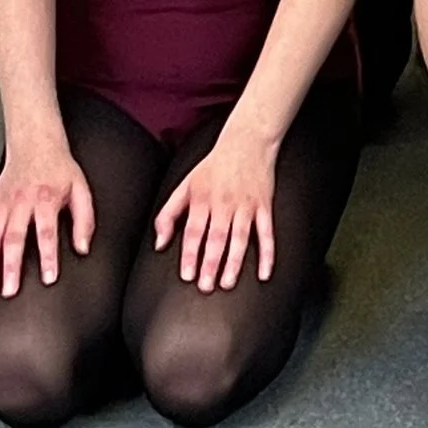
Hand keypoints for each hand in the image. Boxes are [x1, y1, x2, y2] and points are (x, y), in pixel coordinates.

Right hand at [0, 135, 94, 297]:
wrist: (34, 144)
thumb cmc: (59, 169)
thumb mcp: (81, 189)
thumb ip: (85, 220)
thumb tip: (83, 247)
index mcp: (46, 198)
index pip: (47, 232)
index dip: (48, 256)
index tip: (49, 278)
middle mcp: (21, 203)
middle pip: (13, 238)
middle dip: (10, 267)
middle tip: (10, 291)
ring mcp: (2, 206)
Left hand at [152, 121, 280, 291]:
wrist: (247, 141)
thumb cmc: (213, 166)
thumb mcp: (185, 186)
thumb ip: (168, 215)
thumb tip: (160, 244)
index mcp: (203, 198)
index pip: (194, 231)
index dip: (190, 254)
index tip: (187, 275)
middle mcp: (224, 203)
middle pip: (217, 237)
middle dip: (211, 263)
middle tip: (206, 286)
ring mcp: (246, 205)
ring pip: (241, 238)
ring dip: (235, 262)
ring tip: (228, 283)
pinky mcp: (264, 206)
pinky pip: (267, 233)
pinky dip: (267, 254)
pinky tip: (263, 273)